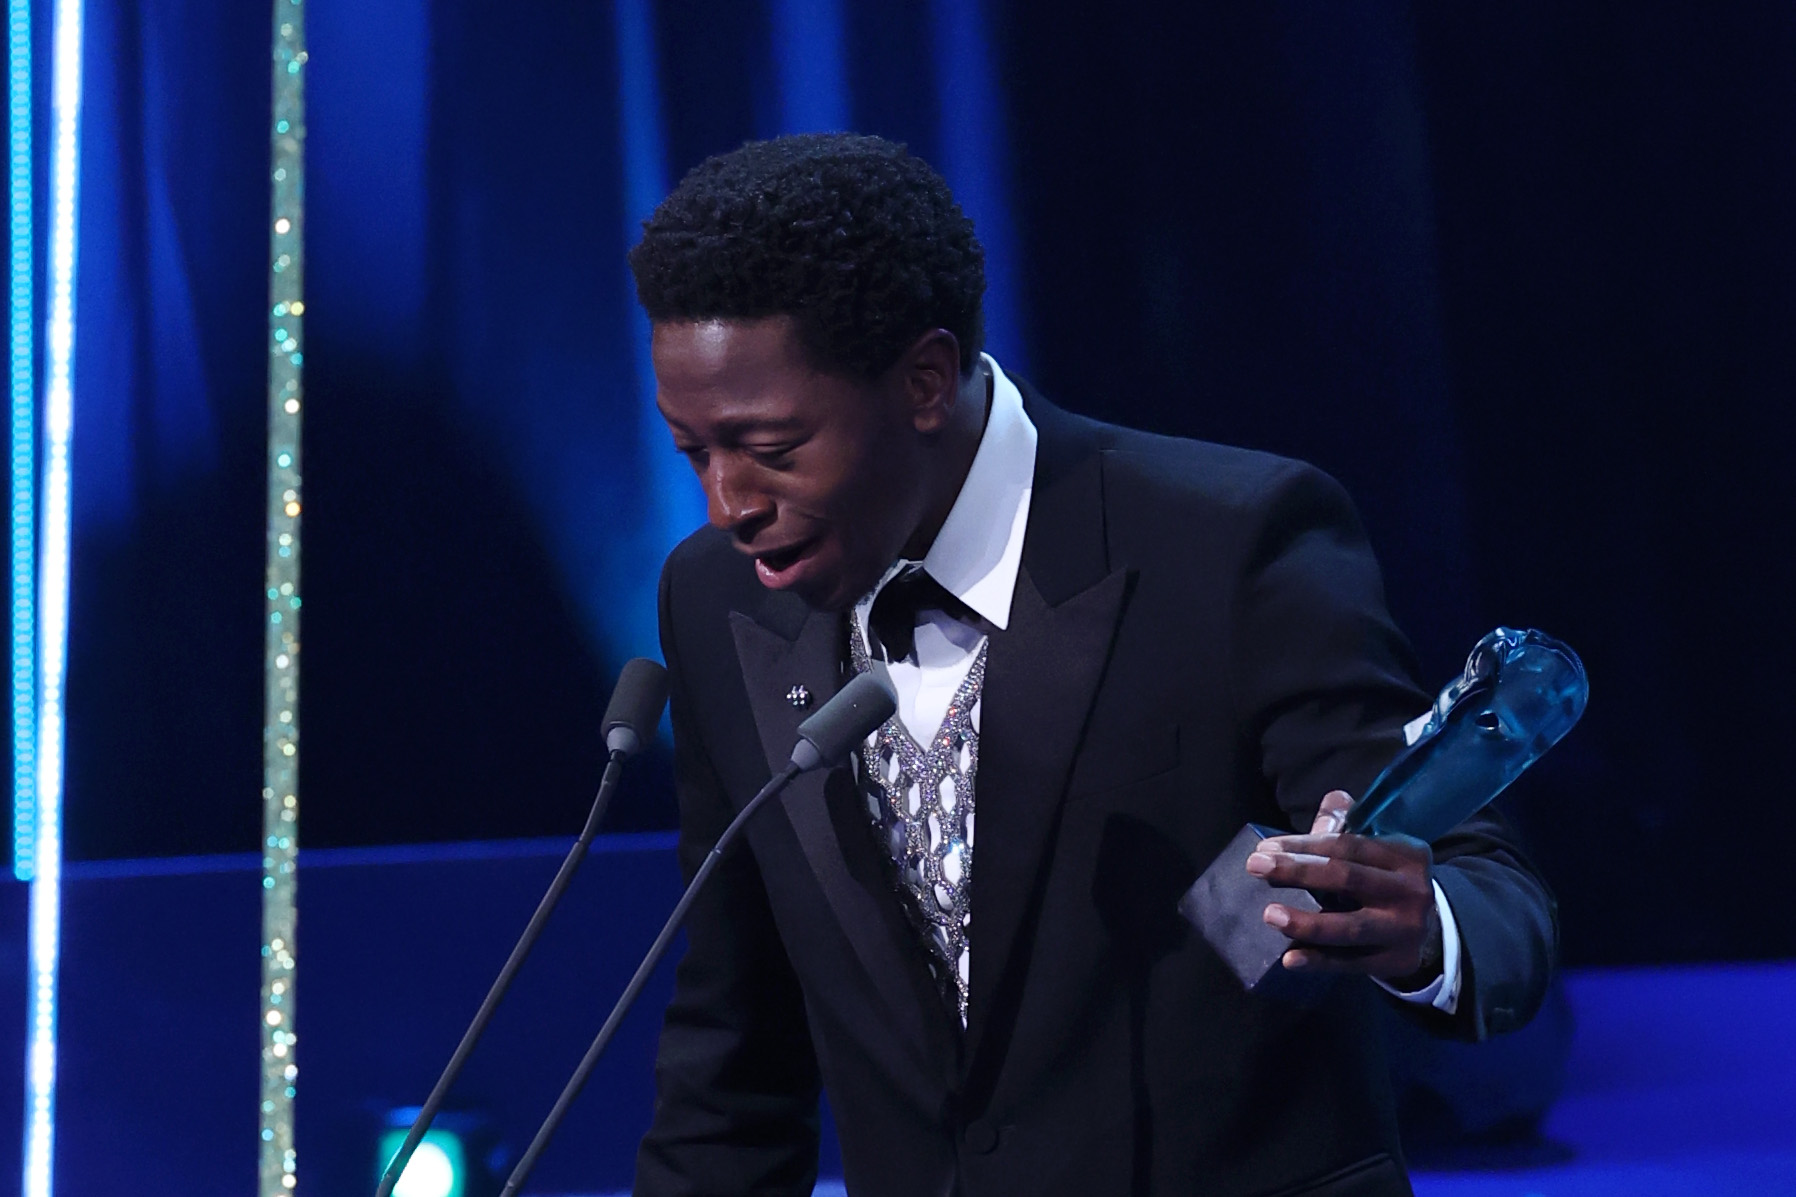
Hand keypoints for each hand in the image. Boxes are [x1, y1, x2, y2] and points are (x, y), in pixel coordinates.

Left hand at [1245, 790, 1442, 984]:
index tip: (1264, 848)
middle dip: (1297, 872)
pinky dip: (1319, 961)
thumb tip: (1332, 802)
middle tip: (1255, 867)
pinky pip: (1351, 963)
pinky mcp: (1397, 962)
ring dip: (1306, 922)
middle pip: (1346, 879)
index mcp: (1406, 854)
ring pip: (1350, 927)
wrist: (1429, 928)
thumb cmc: (1385, 879)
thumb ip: (1348, 824)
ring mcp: (1406, 930)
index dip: (1303, 846)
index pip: (1348, 845)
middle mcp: (1411, 891)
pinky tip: (1290, 959)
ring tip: (1269, 915)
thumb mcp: (1377, 848)